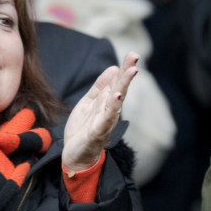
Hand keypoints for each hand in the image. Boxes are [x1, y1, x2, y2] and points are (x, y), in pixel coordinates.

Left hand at [62, 51, 138, 170]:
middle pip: (120, 88)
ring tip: (131, 71)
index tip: (134, 54)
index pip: (117, 82)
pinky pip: (106, 118)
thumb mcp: (88, 103)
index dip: (125, 68)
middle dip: (127, 72)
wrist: (75, 156)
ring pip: (117, 101)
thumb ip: (100, 87)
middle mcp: (110, 110)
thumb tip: (113, 67)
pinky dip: (112, 107)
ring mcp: (105, 121)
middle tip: (135, 56)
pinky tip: (116, 96)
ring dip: (124, 86)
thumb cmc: (83, 130)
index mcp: (107, 102)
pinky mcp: (98, 132)